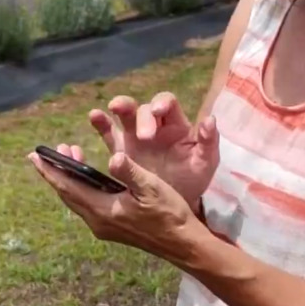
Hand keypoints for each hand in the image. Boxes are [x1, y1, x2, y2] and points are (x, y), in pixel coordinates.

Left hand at [28, 149, 207, 266]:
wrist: (183, 245)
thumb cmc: (169, 214)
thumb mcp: (152, 188)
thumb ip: (130, 172)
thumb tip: (113, 156)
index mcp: (103, 210)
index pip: (68, 187)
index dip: (50, 171)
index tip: (34, 156)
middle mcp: (98, 221)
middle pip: (68, 194)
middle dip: (55, 172)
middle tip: (47, 152)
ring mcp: (104, 227)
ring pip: (77, 200)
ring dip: (69, 179)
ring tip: (69, 156)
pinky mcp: (112, 228)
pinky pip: (87, 205)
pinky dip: (81, 188)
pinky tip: (88, 178)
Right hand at [89, 93, 218, 213]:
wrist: (176, 202)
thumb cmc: (192, 178)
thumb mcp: (205, 163)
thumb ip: (209, 142)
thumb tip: (210, 120)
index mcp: (176, 124)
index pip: (167, 103)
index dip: (162, 103)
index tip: (159, 112)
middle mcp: (154, 125)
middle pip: (144, 109)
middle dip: (142, 118)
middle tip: (144, 137)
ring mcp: (135, 135)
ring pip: (125, 114)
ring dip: (119, 107)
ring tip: (111, 109)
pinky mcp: (121, 149)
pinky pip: (109, 132)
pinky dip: (101, 123)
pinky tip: (94, 116)